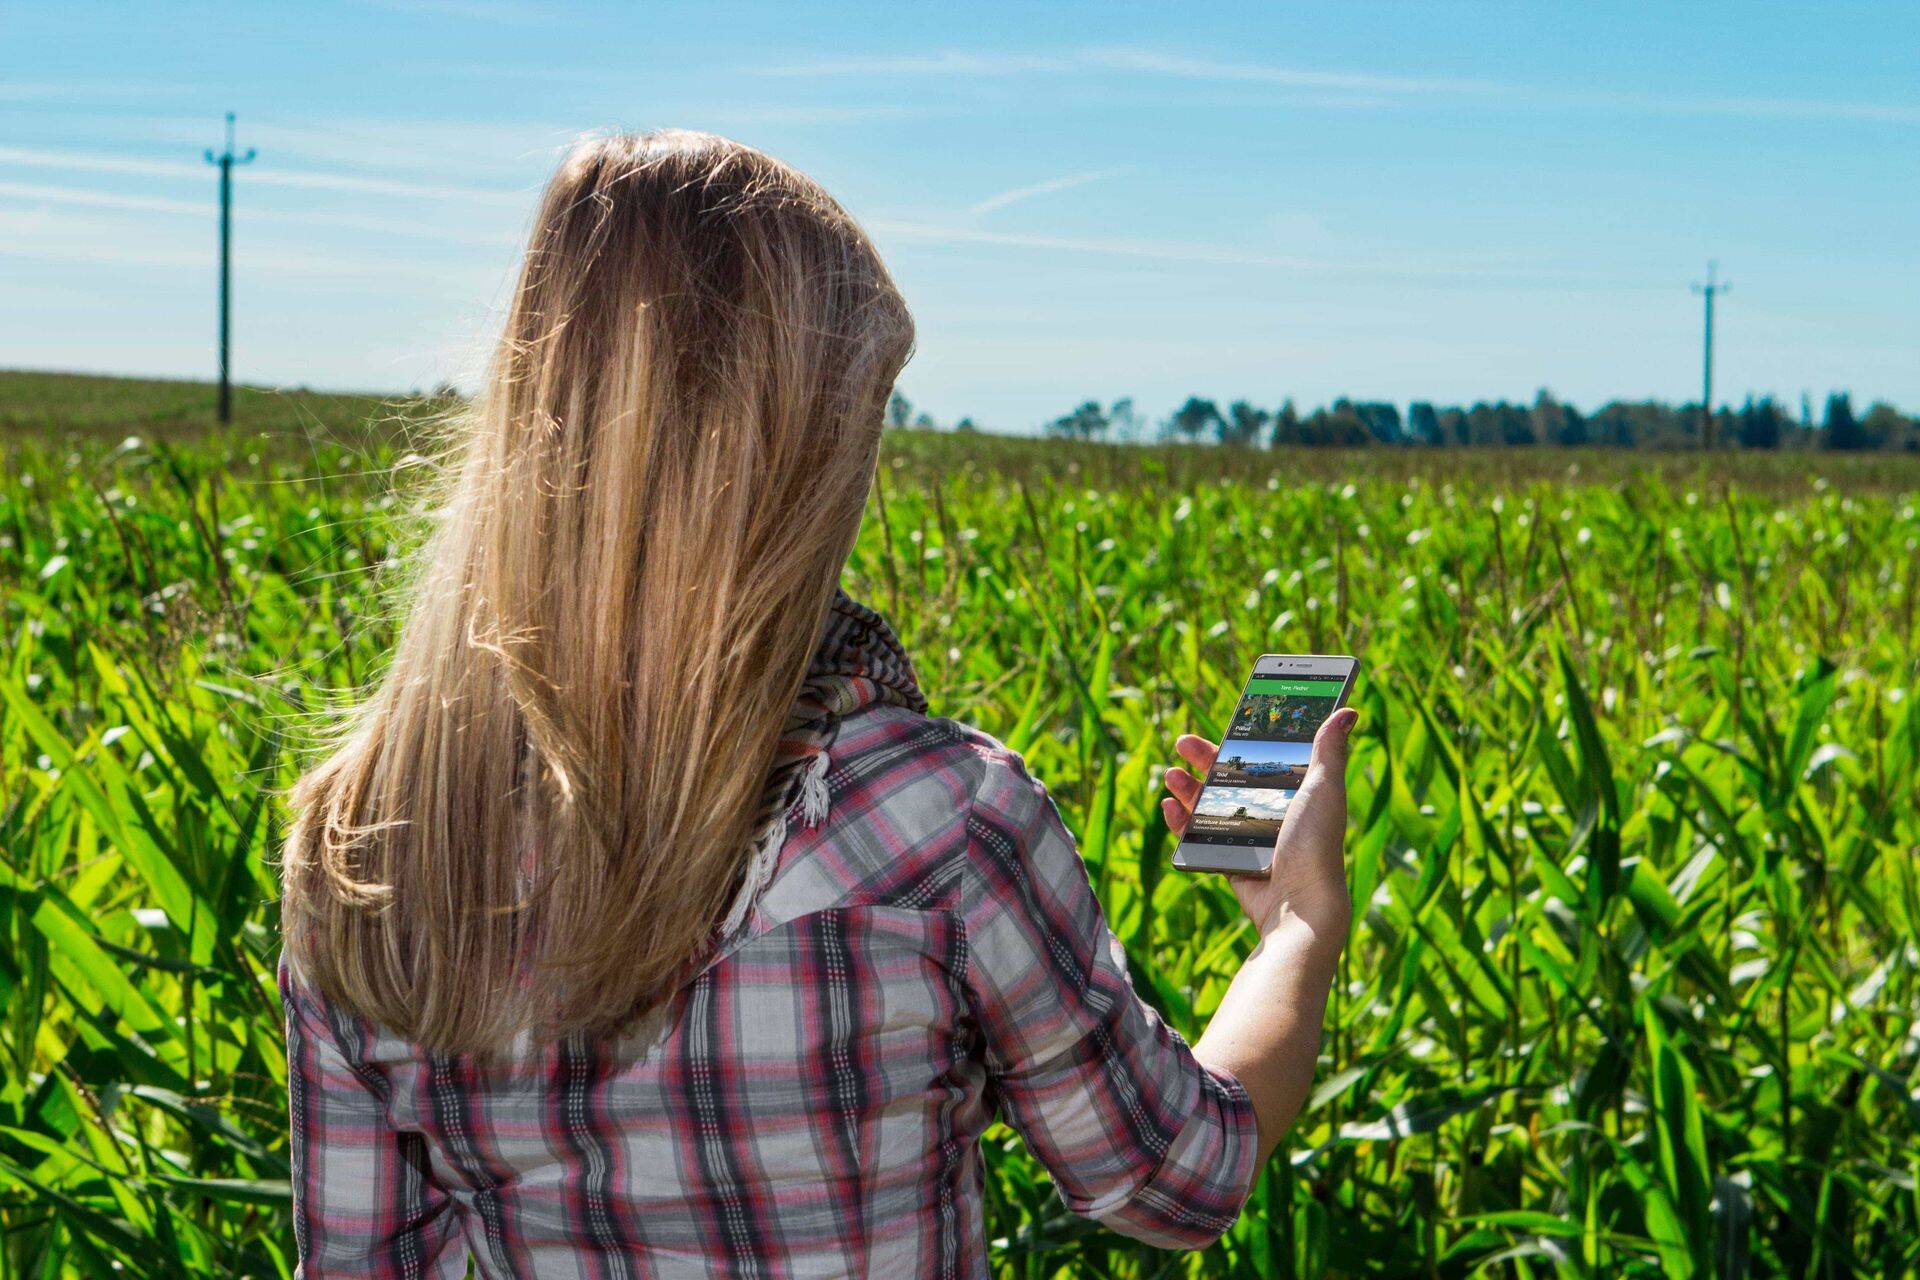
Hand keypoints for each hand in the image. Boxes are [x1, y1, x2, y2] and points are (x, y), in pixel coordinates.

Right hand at [1161, 707, 1358, 937]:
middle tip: (1183, 743)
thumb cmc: (1315, 843)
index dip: (1242, 741)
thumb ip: (1328, 751)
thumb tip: (1346, 710)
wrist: (1298, 902)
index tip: (1222, 723)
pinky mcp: (1232, 861)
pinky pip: (1201, 837)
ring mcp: (1250, 839)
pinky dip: (1182, 822)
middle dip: (1206, 759)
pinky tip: (1170, 807)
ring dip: (1189, 788)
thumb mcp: (1322, 788)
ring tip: (1172, 774)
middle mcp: (1273, 814)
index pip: (1265, 759)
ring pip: (1212, 806)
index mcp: (1295, 793)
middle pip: (1232, 779)